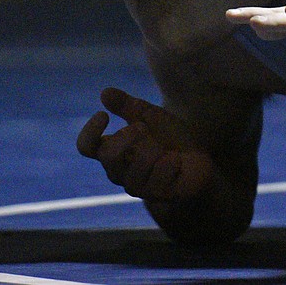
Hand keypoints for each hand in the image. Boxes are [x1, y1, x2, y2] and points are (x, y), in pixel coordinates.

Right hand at [76, 88, 215, 201]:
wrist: (199, 159)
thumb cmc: (170, 138)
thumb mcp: (152, 116)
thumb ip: (129, 105)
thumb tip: (105, 92)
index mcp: (114, 150)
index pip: (87, 147)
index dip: (89, 132)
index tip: (103, 115)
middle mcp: (120, 171)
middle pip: (108, 157)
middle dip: (127, 138)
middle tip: (143, 127)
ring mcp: (138, 186)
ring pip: (134, 170)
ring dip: (152, 151)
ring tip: (164, 147)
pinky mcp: (158, 194)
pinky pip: (157, 179)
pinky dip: (169, 163)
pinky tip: (176, 159)